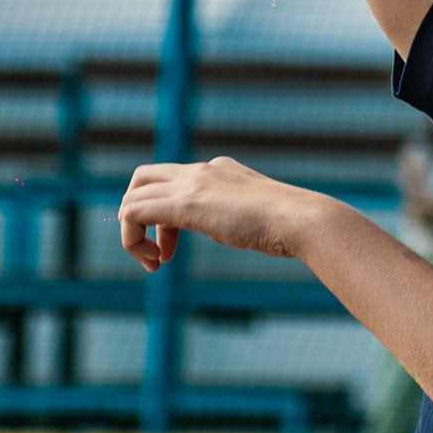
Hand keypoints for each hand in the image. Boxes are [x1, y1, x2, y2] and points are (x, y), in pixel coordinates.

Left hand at [119, 156, 320, 269]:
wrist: (301, 219)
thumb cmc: (290, 226)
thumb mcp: (257, 217)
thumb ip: (237, 218)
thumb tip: (236, 229)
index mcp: (218, 170)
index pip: (171, 182)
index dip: (162, 220)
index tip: (171, 250)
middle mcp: (200, 170)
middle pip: (142, 179)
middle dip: (139, 218)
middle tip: (156, 254)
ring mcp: (192, 182)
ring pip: (132, 195)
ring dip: (132, 233)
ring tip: (154, 263)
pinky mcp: (185, 202)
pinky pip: (133, 211)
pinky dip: (132, 238)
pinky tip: (156, 262)